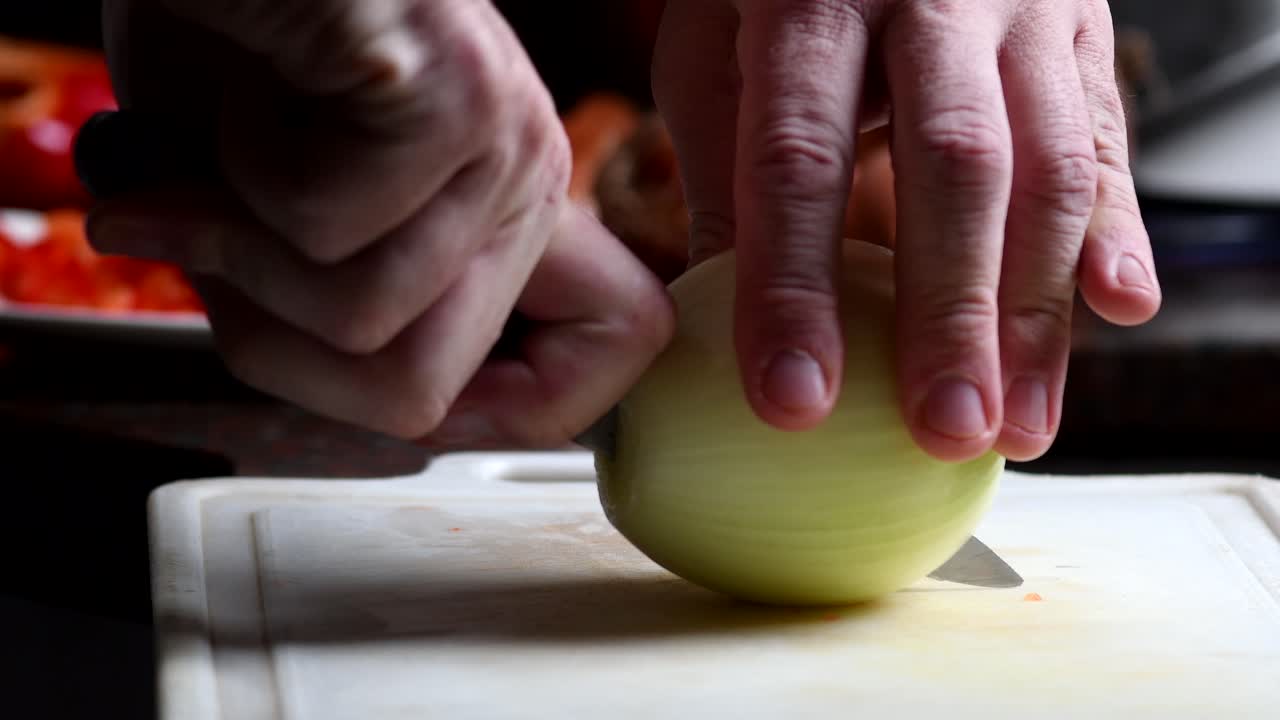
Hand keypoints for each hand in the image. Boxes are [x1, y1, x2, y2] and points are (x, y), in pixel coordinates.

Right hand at [80, 0, 672, 446]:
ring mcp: (504, 140)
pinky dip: (233, 176)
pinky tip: (250, 94)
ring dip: (241, 255)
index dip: (490, 416)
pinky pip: (324, 231)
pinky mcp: (452, 97)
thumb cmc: (236, 39)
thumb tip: (373, 410)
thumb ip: (329, 316)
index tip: (372, 376)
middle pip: (423, 401)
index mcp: (510, 216)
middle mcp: (527, 182)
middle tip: (232, 254)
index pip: (597, 369)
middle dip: (283, 353)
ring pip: (365, 328)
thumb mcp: (277, 217)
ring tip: (224, 159)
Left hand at [652, 0, 1160, 461]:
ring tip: (1020, 421)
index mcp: (809, 0)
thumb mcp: (719, 55)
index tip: (792, 401)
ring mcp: (1020, 10)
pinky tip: (1121, 309)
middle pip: (952, 166)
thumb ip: (725, 176)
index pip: (799, 157)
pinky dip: (1119, 232)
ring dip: (1037, 309)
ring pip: (1047, 167)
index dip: (793, 287)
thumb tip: (711, 322)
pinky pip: (1105, 138)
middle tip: (943, 431)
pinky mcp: (1081, 31)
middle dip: (950, 313)